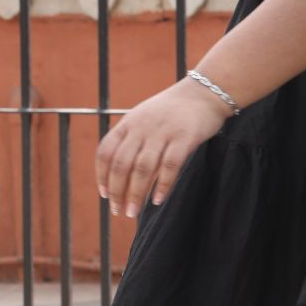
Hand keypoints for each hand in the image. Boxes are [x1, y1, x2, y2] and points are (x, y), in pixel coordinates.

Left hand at [95, 77, 231, 218]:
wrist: (204, 93)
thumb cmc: (172, 111)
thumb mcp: (144, 118)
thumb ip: (131, 140)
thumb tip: (120, 175)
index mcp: (128, 123)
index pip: (106, 152)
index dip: (101, 176)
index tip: (105, 195)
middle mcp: (142, 127)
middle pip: (121, 164)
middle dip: (117, 191)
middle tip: (118, 211)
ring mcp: (163, 132)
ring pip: (142, 168)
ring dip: (135, 194)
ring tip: (132, 212)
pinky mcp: (184, 137)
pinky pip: (169, 166)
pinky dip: (162, 185)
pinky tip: (157, 200)